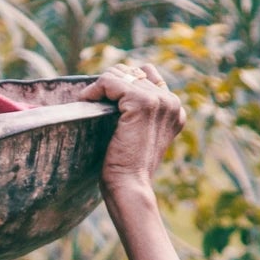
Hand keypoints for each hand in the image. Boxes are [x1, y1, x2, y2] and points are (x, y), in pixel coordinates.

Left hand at [85, 60, 185, 204]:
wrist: (130, 187)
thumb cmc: (127, 171)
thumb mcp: (138, 138)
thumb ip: (138, 116)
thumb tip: (113, 98)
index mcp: (174, 109)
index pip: (148, 76)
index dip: (123, 84)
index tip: (103, 100)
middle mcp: (171, 101)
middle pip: (134, 73)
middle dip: (109, 84)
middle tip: (91, 100)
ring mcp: (159, 100)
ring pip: (122, 74)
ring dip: (101, 86)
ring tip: (87, 100)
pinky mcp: (142, 102)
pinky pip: (112, 81)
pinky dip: (96, 88)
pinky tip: (85, 100)